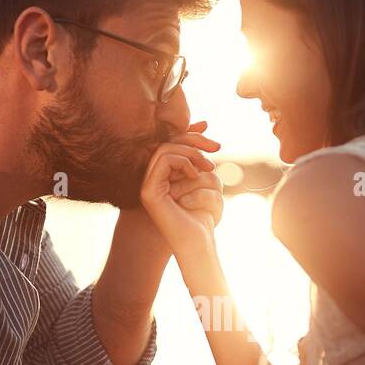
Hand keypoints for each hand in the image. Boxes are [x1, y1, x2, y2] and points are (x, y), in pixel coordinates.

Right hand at [138, 122, 224, 265]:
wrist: (197, 242)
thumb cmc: (204, 214)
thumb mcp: (206, 177)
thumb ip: (200, 154)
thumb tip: (204, 122)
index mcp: (164, 175)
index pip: (173, 143)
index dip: (193, 136)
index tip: (215, 145)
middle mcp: (152, 178)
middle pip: (168, 142)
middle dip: (194, 140)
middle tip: (216, 149)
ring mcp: (147, 185)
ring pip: (165, 148)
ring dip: (191, 153)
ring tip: (207, 168)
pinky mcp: (148, 191)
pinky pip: (163, 160)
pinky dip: (182, 162)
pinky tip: (194, 174)